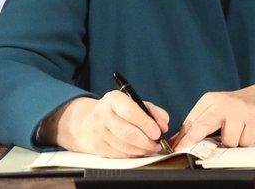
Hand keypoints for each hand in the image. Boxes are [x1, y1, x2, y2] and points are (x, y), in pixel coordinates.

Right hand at [46, 92, 169, 157]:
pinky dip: (132, 155)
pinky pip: (119, 155)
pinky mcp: (97, 146)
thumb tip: (164, 125)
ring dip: (142, 150)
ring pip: (124, 146)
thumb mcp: (135, 104)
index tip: (158, 132)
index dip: (146, 124)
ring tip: (150, 148)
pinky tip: (138, 151)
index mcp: (113, 99)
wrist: (90, 122)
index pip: (131, 111)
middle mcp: (103, 113)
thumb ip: (153, 112)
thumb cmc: (119, 113)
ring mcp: (98, 131)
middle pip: (127, 133)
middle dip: (146, 142)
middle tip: (157, 144)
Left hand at [172, 83, 254, 151]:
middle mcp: (223, 102)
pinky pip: (245, 142)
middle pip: (204, 125)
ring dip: (232, 143)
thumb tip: (178, 140)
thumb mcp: (215, 110)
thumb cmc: (236, 108)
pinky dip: (245, 141)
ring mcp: (240, 109)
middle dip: (194, 140)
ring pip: (228, 140)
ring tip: (236, 133)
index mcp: (210, 99)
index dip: (184, 137)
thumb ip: (198, 124)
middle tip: (187, 149)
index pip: (192, 120)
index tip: (176, 147)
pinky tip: (247, 131)